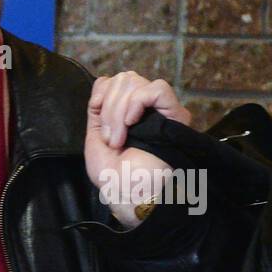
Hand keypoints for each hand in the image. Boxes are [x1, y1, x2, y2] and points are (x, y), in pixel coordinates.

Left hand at [85, 71, 191, 227]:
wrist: (130, 193)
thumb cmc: (113, 175)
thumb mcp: (95, 139)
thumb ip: (98, 111)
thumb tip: (102, 84)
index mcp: (128, 113)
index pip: (114, 80)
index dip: (102, 91)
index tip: (95, 110)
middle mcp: (147, 109)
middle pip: (124, 78)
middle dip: (108, 107)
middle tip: (110, 137)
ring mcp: (162, 111)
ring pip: (136, 83)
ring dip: (118, 112)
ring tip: (119, 139)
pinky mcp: (176, 114)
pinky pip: (156, 89)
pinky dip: (137, 102)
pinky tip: (132, 123)